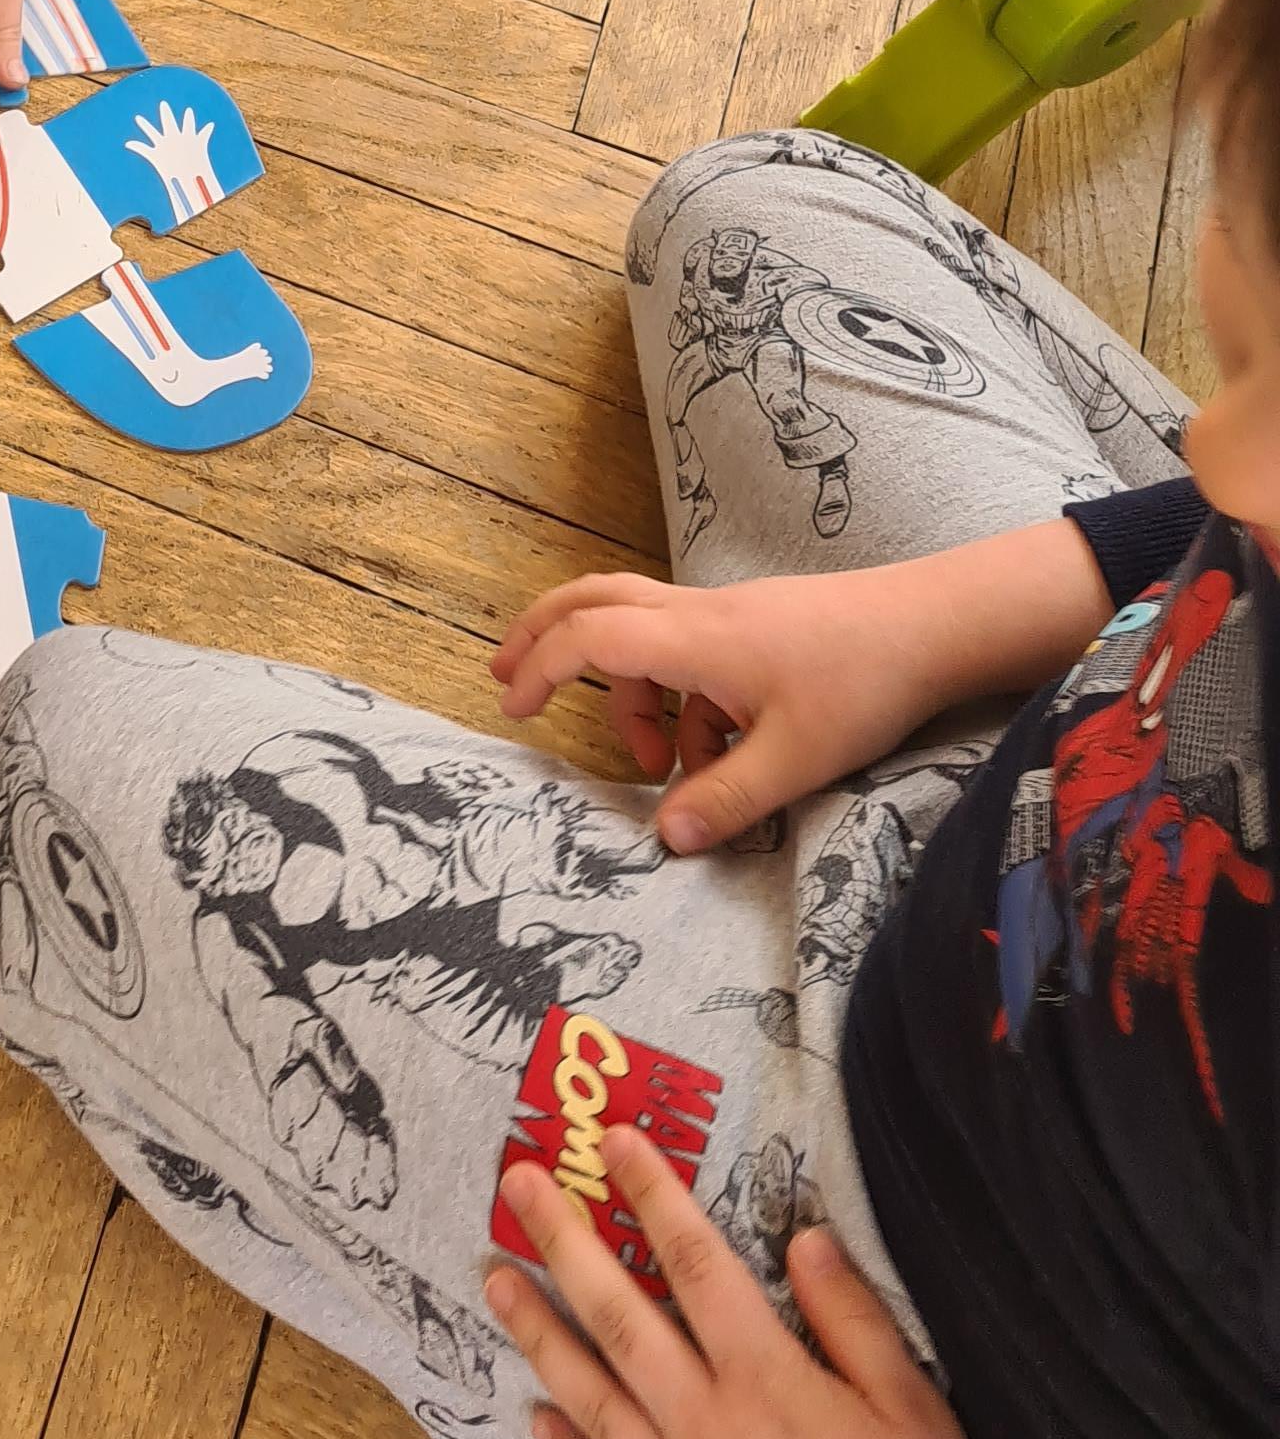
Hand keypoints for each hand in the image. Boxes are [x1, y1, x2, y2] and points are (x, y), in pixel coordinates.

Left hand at [489, 1130, 1009, 1438]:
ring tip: (495, 1280)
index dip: (652, 1194)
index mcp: (766, 1380)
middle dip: (562, 1241)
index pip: (694, 1263)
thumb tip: (805, 1237)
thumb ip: (854, 1320)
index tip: (614, 1140)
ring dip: (537, 1332)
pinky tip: (535, 1418)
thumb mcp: (915, 1412)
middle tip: (517, 1182)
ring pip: (591, 1396)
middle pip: (618, 1316)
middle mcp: (707, 1426)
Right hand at [493, 563, 971, 850]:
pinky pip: (686, 651)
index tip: (514, 707)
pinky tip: (720, 750)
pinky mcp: (750, 625)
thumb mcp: (796, 758)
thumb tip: (665, 838)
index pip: (589, 638)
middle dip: (542, 637)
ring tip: (659, 763)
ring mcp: (723, 614)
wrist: (929, 625)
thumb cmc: (862, 684)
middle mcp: (695, 614)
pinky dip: (679, 697)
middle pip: (591, 600)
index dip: (540, 667)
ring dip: (630, 694)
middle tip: (508, 681)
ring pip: (640, 630)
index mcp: (693, 639)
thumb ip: (726, 799)